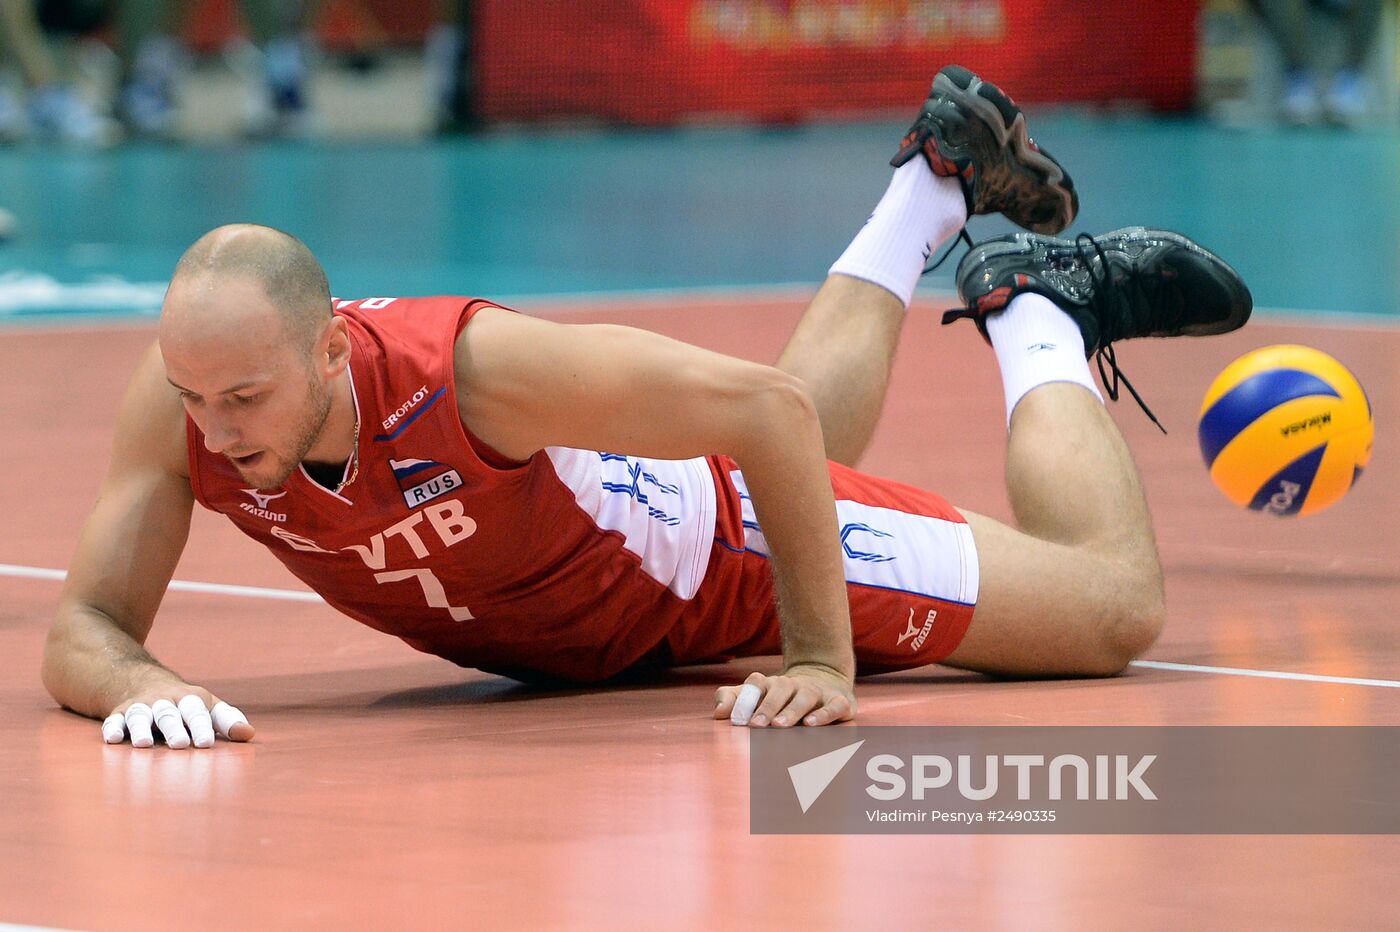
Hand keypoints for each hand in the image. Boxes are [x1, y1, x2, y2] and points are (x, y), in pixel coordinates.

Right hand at [101, 687, 253, 748]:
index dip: (201, 726)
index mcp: (189, 699)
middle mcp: (164, 701)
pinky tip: (113, 739)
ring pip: (140, 715)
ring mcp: (141, 706)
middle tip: (180, 745)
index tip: (206, 743)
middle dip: (174, 728)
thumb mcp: (208, 706)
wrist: (144, 682)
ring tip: (144, 744)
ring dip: (141, 728)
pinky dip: (113, 728)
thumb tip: (249, 734)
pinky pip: (114, 719)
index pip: (197, 712)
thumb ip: (227, 720)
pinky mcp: (119, 714)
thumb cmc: (186, 704)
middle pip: (169, 714)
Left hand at [714, 665, 855, 727]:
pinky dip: (824, 714)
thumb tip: (718, 713)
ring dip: (792, 711)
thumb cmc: (784, 697)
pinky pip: (834, 705)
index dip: (746, 698)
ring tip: (780, 726)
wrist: (826, 679)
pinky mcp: (840, 700)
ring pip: (805, 696)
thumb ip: (733, 700)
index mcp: (772, 683)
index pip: (757, 682)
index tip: (736, 719)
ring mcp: (817, 691)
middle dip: (767, 707)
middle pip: (780, 688)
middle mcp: (794, 684)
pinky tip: (812, 725)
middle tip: (756, 726)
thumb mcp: (757, 696)